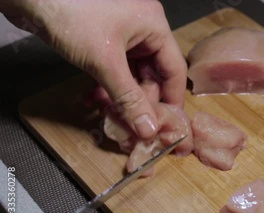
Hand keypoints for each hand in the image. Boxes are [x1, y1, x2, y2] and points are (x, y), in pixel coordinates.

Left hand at [3, 0, 186, 138]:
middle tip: (133, 124)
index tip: (168, 125)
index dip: (172, 99)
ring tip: (111, 115)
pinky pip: (115, 68)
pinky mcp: (103, 39)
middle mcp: (143, 29)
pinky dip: (108, 85)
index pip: (174, 69)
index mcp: (155, 26)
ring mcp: (123, 33)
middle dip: (141, 100)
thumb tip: (148, 129)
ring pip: (132, 74)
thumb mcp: (105, 62)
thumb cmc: (72, 16)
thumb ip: (129, 98)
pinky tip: (95, 99)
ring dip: (122, 96)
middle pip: (153, 74)